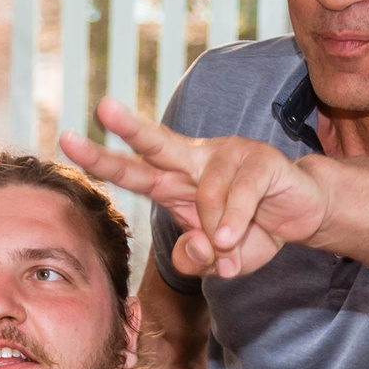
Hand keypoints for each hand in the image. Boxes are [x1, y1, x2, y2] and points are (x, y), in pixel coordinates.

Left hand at [60, 98, 327, 277]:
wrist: (302, 214)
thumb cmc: (250, 231)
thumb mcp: (218, 259)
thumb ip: (197, 260)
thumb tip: (195, 245)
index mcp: (174, 182)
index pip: (133, 170)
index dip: (101, 160)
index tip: (66, 142)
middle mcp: (195, 161)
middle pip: (157, 143)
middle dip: (129, 127)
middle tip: (103, 107)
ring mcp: (228, 155)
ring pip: (206, 193)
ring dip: (216, 232)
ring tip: (229, 248)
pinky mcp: (261, 160)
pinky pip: (239, 195)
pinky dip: (235, 222)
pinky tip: (234, 238)